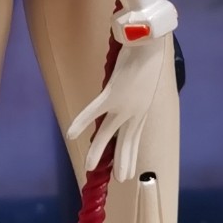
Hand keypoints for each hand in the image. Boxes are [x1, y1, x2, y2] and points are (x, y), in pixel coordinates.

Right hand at [67, 31, 167, 183]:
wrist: (151, 43)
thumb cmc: (149, 55)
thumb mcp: (147, 80)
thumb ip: (137, 91)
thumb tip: (129, 92)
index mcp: (143, 109)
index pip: (135, 137)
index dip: (130, 154)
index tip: (127, 171)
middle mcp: (135, 112)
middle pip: (126, 141)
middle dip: (122, 161)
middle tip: (120, 178)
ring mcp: (123, 105)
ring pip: (108, 133)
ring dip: (97, 151)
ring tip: (88, 168)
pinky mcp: (112, 95)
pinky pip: (93, 112)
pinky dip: (81, 122)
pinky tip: (70, 134)